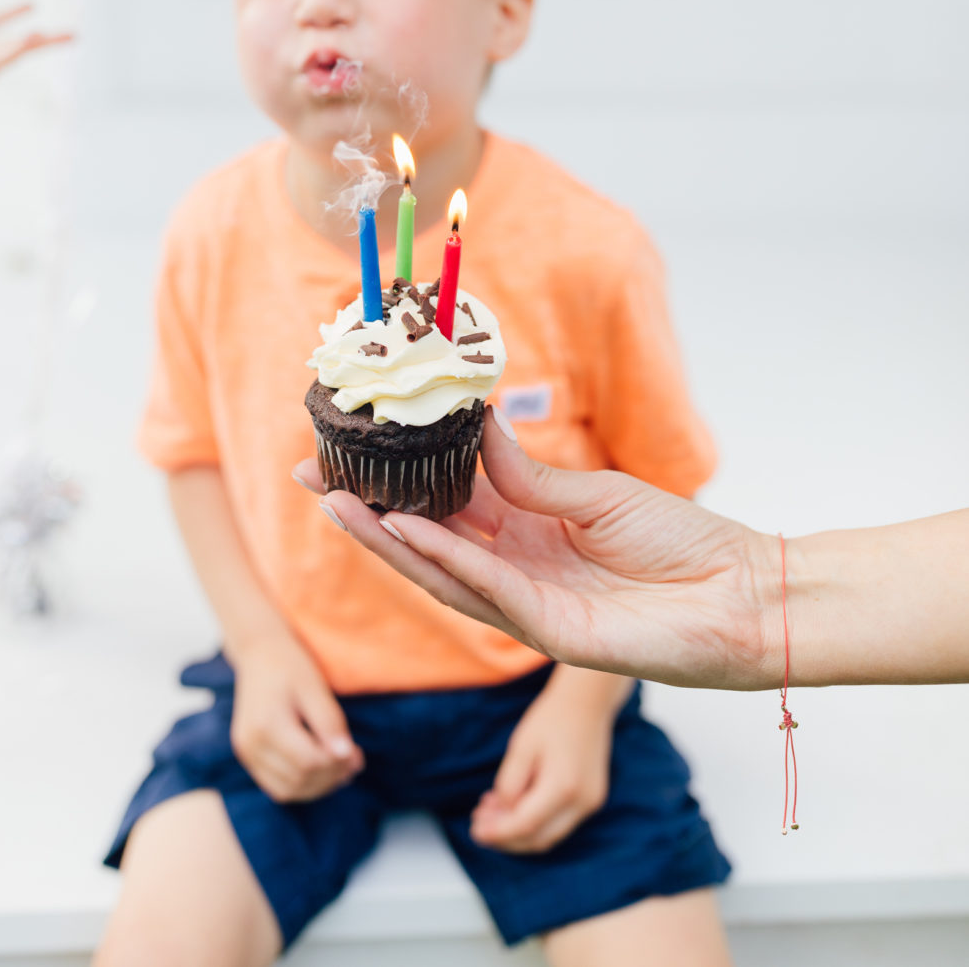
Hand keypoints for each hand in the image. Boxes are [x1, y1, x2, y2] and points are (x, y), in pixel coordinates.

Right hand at [231, 630, 364, 802]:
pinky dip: (300, 785)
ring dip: (317, 786)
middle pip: (298, 779)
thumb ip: (330, 722)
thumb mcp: (315, 687)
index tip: (357, 753)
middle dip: (330, 776)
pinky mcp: (247, 755)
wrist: (259, 652)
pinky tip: (320, 771)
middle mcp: (250, 743)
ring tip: (340, 769)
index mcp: (266, 723)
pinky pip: (275, 785)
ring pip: (286, 790)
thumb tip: (346, 757)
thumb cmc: (290, 665)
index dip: (337, 763)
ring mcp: (245, 752)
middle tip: (354, 762)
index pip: (308, 762)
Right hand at [296, 412, 779, 691]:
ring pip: (443, 572)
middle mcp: (518, 570)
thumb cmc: (683, 544)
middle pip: (427, 541)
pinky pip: (491, 590)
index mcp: (529, 531)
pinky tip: (409, 531)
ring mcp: (531, 605)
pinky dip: (446, 561)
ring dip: (389, 540)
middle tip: (311, 477)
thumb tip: (478, 422)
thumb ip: (531, 474)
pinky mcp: (554, 633)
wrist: (746, 595)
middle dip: (368, 513)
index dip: (398, 480)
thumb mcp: (598, 493)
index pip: (447, 504)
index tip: (350, 448)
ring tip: (338, 502)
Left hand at [470, 673, 614, 853]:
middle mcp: (582, 802)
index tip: (475, 831)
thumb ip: (509, 784)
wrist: (587, 702)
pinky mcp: (591, 800)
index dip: (498, 833)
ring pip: (549, 835)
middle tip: (479, 825)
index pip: (525, 825)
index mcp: (563, 786)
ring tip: (491, 814)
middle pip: (538, 839)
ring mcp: (590, 803)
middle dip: (506, 838)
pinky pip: (559, 822)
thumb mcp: (521, 747)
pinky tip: (513, 806)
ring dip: (519, 832)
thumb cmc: (551, 719)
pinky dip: (535, 822)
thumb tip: (501, 815)